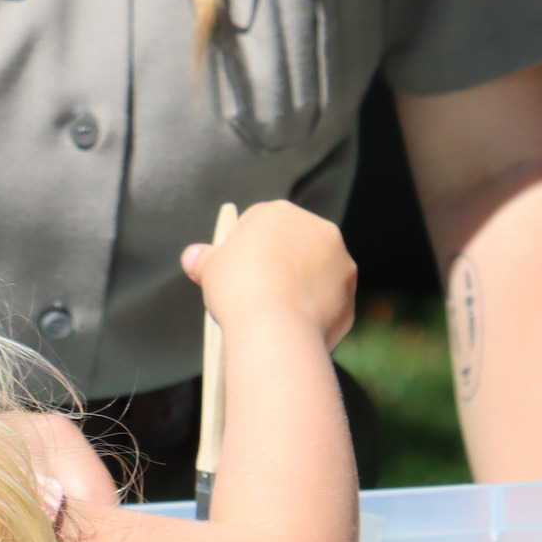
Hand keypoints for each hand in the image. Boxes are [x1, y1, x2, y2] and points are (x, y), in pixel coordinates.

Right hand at [180, 200, 355, 350]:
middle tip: (253, 291)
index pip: (259, 222)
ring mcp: (340, 262)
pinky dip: (312, 311)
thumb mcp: (210, 268)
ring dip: (298, 286)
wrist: (276, 328)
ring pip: (314, 273)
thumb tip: (192, 257)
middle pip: (292, 245)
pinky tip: (292, 326)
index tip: (233, 269)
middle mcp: (318, 229)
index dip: (243, 246)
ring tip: (274, 312)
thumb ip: (203, 258)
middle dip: (276, 264)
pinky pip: (327, 301)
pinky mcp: (350, 295)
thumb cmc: (238, 289)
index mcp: (281, 213)